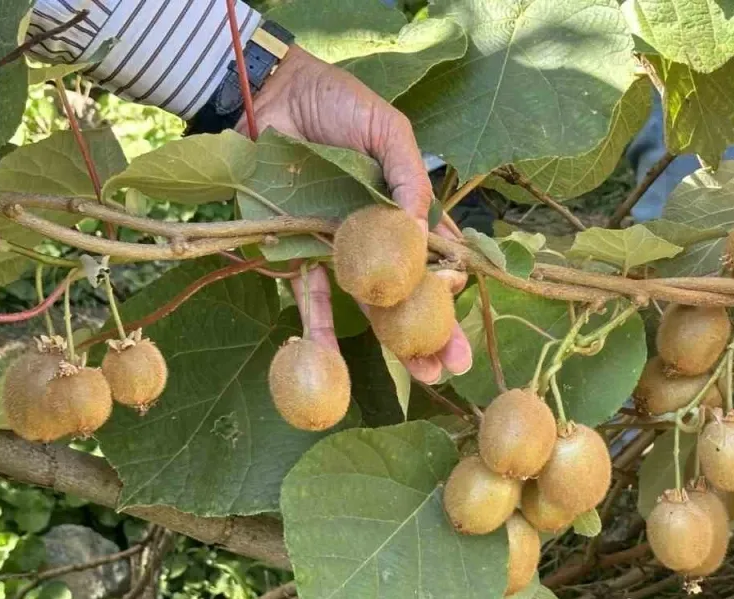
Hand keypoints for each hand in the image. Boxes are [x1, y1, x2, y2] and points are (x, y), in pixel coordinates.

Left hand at [244, 46, 470, 381]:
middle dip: (433, 329)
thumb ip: (409, 177)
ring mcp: (337, 247)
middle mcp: (373, 234)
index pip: (435, 252)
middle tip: (453, 363)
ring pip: (369, 303)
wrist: (271, 91)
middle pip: (408, 289)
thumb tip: (422, 233)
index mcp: (402, 206)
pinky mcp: (296, 252)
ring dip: (390, 340)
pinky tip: (330, 358)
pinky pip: (310, 294)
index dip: (451, 283)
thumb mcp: (387, 131)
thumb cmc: (335, 103)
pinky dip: (319, 326)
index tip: (463, 305)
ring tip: (421, 373)